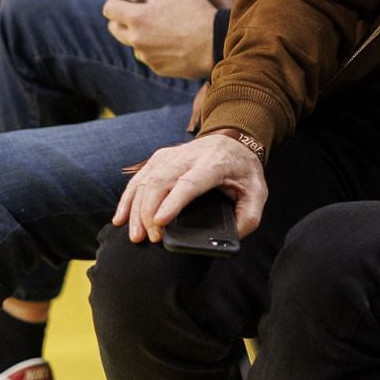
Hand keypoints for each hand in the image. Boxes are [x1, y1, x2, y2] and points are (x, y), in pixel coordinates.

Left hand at [104, 0, 218, 77]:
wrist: (218, 43)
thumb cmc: (199, 13)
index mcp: (137, 17)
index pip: (109, 9)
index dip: (116, 2)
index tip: (126, 2)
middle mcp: (136, 38)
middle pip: (114, 29)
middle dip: (123, 20)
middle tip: (143, 15)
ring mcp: (146, 56)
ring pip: (133, 44)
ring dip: (141, 36)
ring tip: (164, 30)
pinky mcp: (157, 68)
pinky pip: (149, 56)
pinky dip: (155, 49)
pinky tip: (174, 43)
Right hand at [114, 134, 266, 242]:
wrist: (235, 139)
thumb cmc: (244, 170)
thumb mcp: (258, 192)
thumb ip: (248, 217)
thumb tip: (230, 239)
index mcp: (214, 163)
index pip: (190, 183)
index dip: (172, 202)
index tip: (160, 222)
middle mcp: (189, 156)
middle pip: (161, 182)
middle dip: (149, 212)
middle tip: (149, 239)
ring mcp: (171, 155)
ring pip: (146, 180)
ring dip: (135, 209)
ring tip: (135, 235)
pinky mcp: (159, 158)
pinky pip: (138, 178)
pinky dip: (127, 199)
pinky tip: (121, 219)